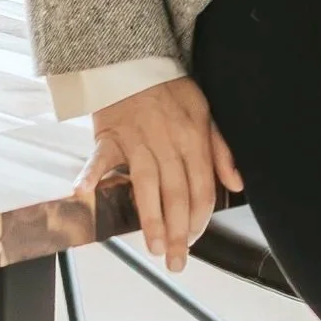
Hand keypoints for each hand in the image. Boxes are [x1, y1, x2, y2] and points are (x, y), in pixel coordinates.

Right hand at [84, 77, 240, 269]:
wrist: (133, 60)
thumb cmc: (170, 89)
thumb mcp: (205, 112)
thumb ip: (220, 150)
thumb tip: (237, 184)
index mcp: (193, 138)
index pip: (201, 186)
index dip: (199, 217)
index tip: (193, 239)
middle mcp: (167, 142)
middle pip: (176, 193)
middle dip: (178, 231)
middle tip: (176, 260)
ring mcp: (136, 139)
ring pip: (145, 185)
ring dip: (150, 218)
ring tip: (154, 248)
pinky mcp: (109, 135)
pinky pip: (99, 158)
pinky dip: (90, 174)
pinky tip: (84, 194)